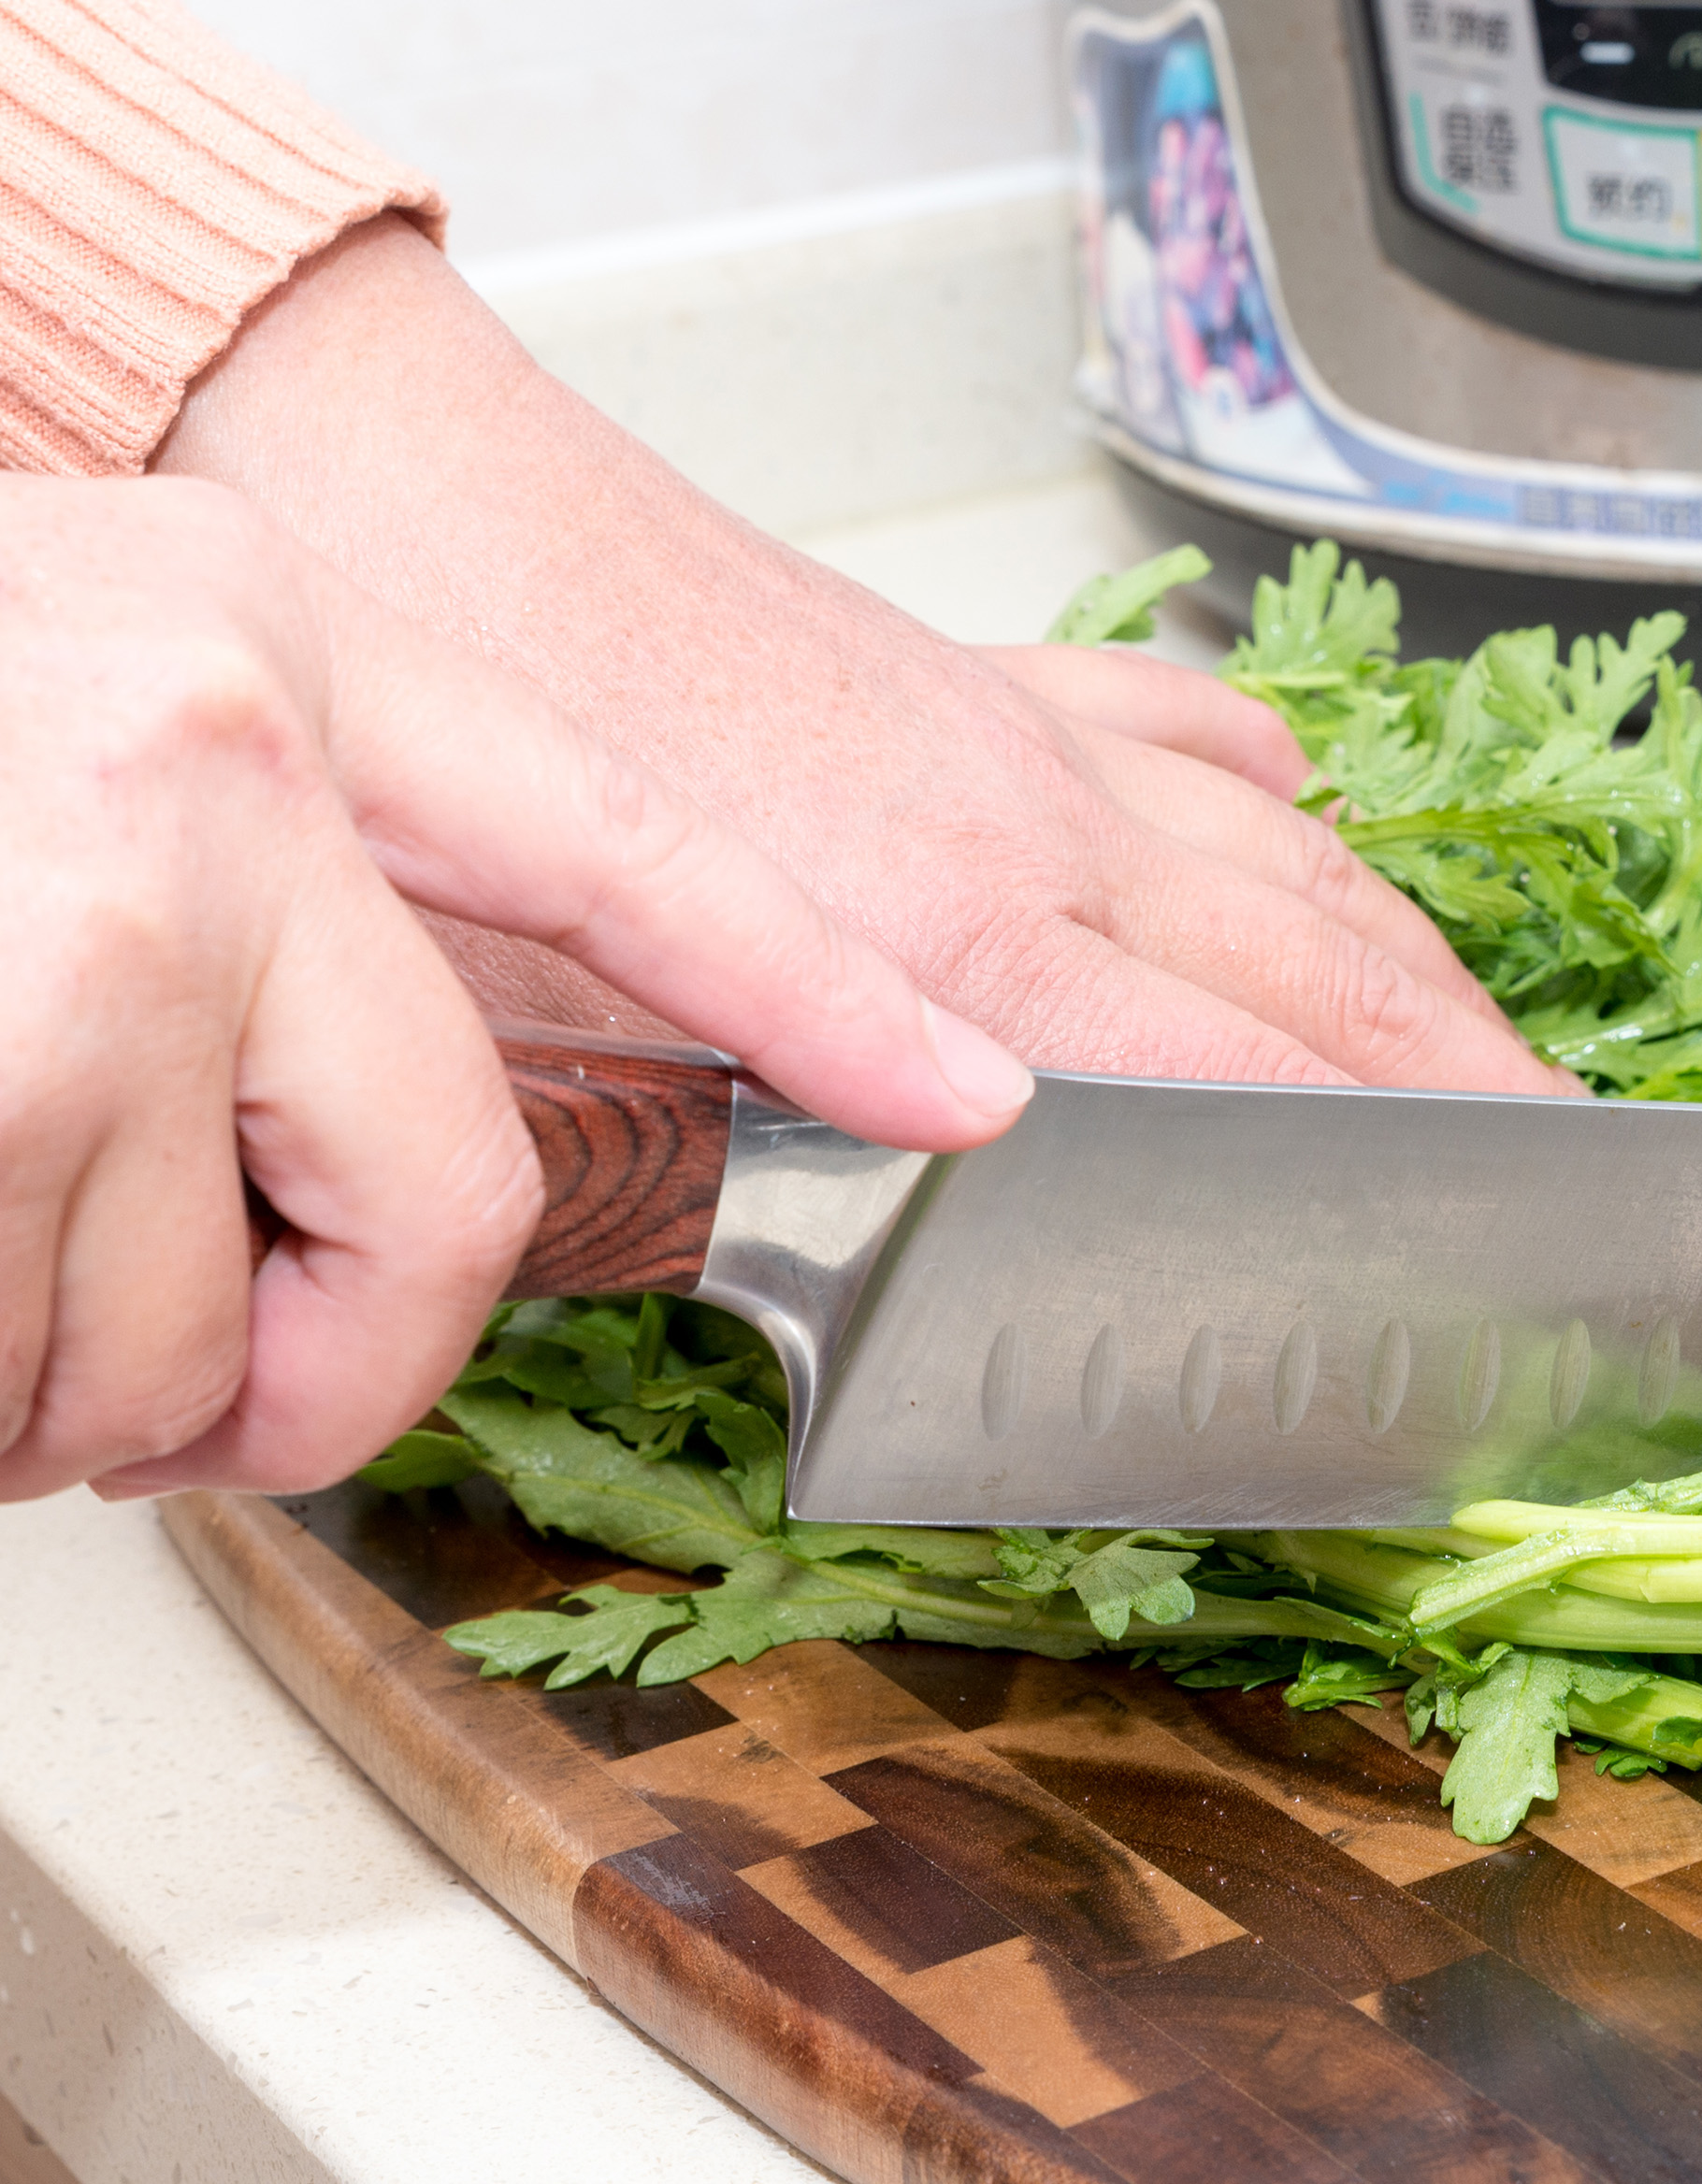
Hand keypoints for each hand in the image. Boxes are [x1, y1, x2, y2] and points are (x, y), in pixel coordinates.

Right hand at [0, 473, 1030, 1505]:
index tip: (982, 1097)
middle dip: (319, 1370)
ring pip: (199, 1340)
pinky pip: (30, 1382)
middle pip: (441, 1203)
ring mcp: (74, 920)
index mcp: (267, 650)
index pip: (639, 844)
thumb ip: (280, 942)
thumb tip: (390, 1218)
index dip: (827, 990)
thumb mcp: (80, 758)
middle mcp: (203, 755)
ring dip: (71, 1391)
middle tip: (181, 1389)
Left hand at [153, 220, 1575, 1098]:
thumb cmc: (488, 782)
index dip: (1393, 1162)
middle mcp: (1037, 835)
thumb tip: (843, 1294)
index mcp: (966, 948)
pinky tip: (1305, 796)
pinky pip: (1173, 726)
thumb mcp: (590, 1057)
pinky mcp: (975, 676)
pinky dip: (1258, 780)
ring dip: (1403, 945)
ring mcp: (1019, 740)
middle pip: (1321, 963)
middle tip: (1565, 1147)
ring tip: (1487, 1025)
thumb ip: (740, 1195)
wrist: (428, 526)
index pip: (1251, 1079)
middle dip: (1464, 1065)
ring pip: (1284, 848)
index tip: (1493, 1225)